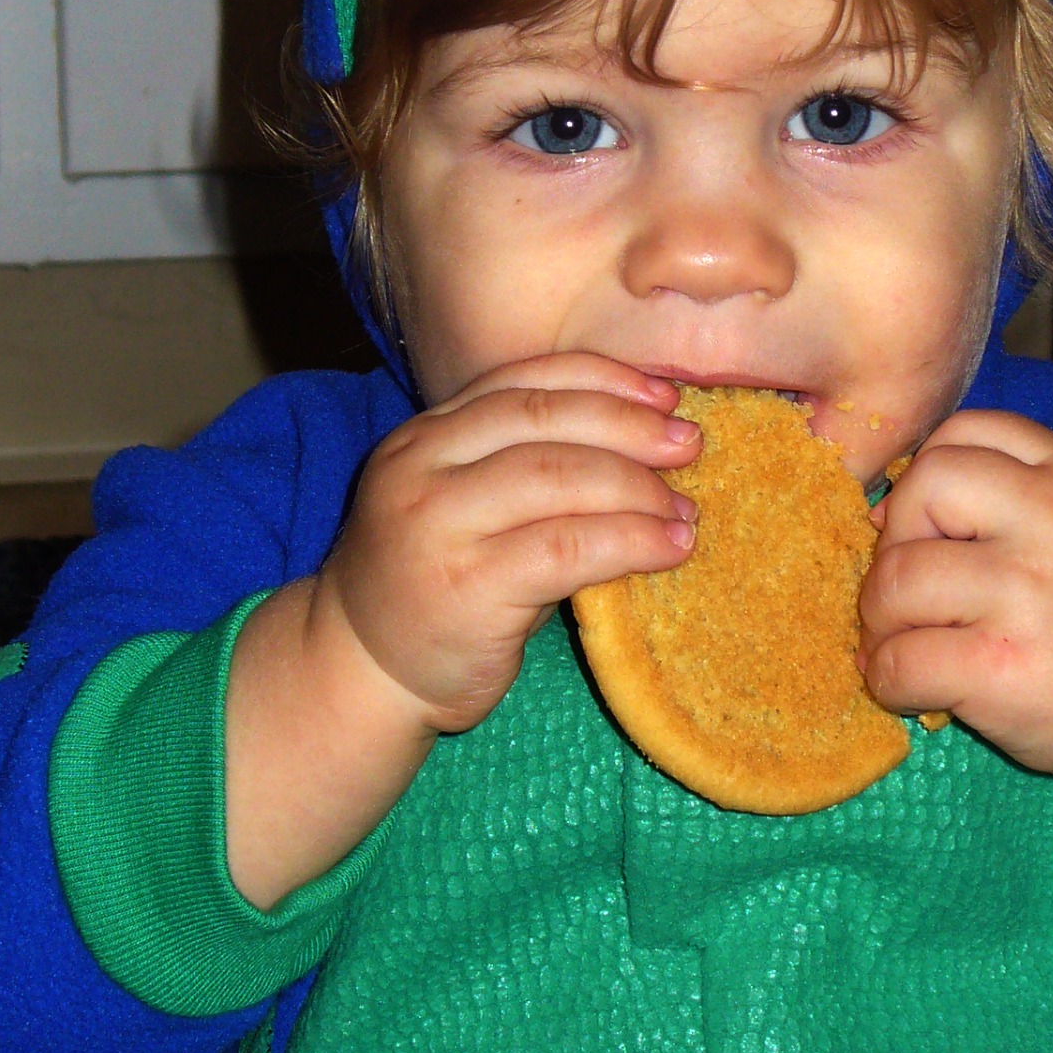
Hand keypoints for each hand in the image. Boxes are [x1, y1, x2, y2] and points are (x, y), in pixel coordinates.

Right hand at [224, 354, 698, 904]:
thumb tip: (647, 438)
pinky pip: (567, 547)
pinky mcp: (466, 586)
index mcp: (424, 434)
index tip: (662, 396)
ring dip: (637, 489)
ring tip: (684, 511)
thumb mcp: (466, 505)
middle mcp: (420, 466)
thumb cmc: (438, 586)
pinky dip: (630, 540)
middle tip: (689, 446)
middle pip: (543, 420)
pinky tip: (667, 548)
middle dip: (628, 427)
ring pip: (559, 478)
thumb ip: (527, 464)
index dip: (601, 379)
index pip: (521, 380)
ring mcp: (437, 524)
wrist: (363, 673)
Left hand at [859, 411, 1052, 782]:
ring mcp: (1029, 596)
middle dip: (896, 540)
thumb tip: (888, 510)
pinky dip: (888, 678)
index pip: (965, 431)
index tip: (927, 527)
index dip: (924, 476)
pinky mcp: (1003, 669)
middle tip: (910, 589)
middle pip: (924, 489)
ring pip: (898, 579)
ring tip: (903, 641)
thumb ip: (1018, 492)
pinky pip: (902, 660)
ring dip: (881, 617)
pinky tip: (913, 688)